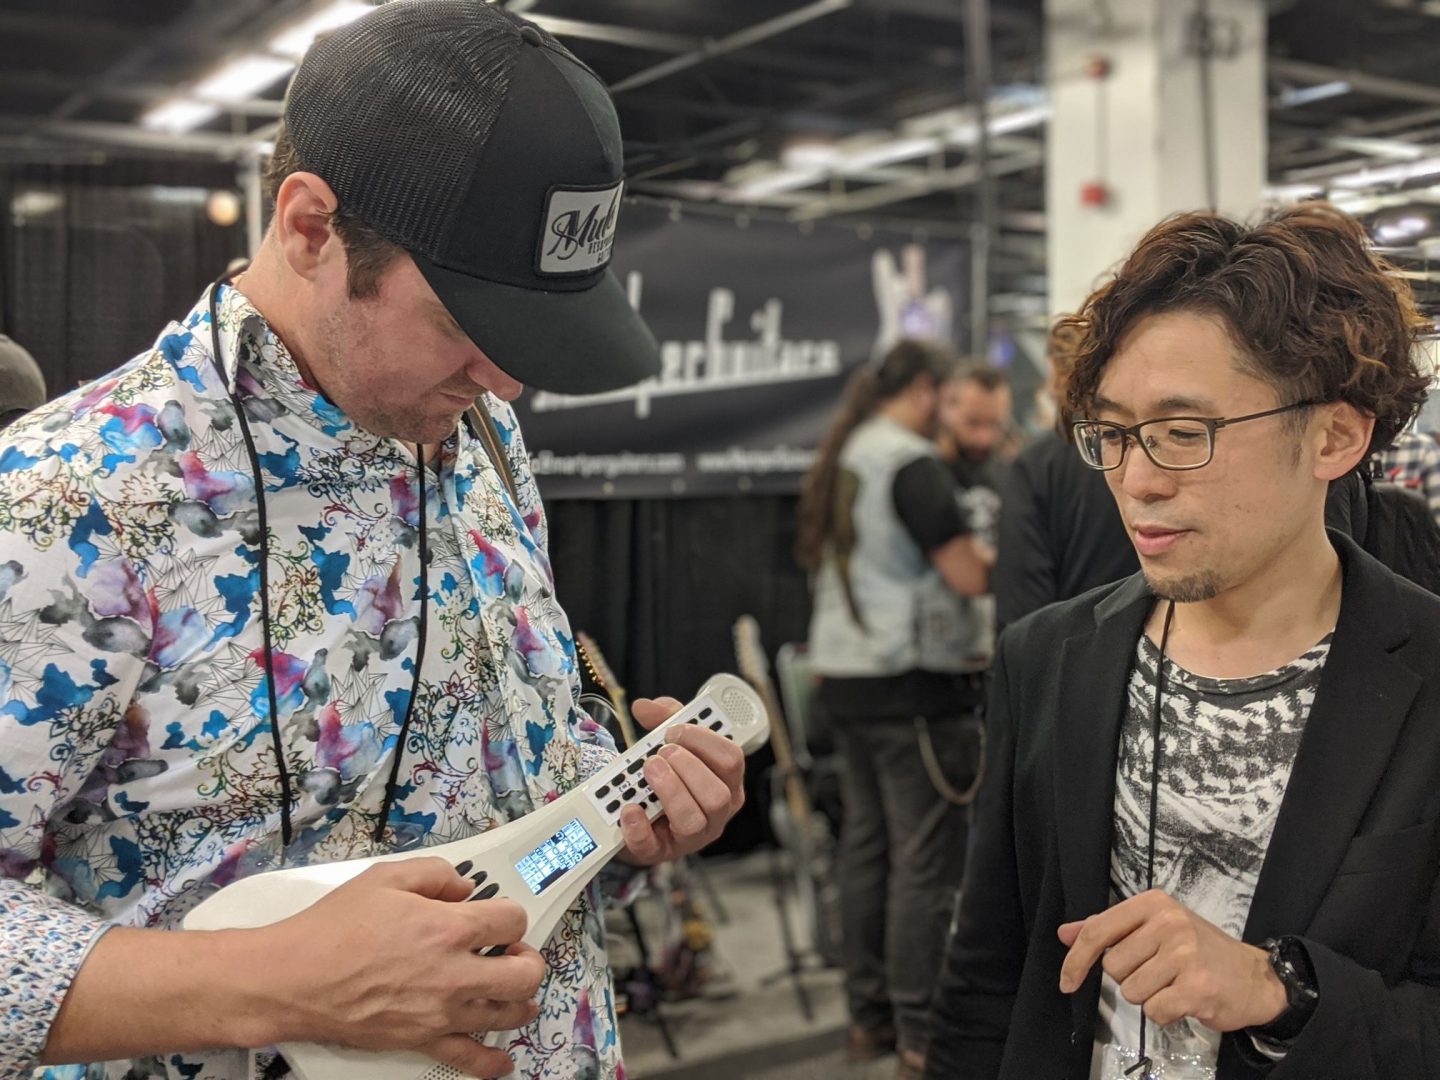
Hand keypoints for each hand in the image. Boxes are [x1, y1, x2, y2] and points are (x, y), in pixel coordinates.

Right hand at [254, 857, 545, 1076]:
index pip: (511, 920)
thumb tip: (462, 887)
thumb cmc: (332, 930)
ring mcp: (440, 1011)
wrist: (294, 979)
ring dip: (519, 1000)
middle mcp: (453, 974)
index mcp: (448, 928)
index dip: (509, 913)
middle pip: (525, 973)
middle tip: (513, 952)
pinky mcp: (421, 1039)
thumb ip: (435, 875)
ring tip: (511, 988)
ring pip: (507, 1014)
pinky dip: (491, 1062)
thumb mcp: (386, 877)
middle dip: (528, 959)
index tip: (498, 915)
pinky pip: (469, 1058)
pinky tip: (502, 1060)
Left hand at [617, 696, 745, 865]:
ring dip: (670, 790)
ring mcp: (692, 837)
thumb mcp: (672, 744)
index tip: (677, 730)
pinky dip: (639, 827)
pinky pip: (653, 846)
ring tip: (648, 769)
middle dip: (688, 768)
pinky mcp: (661, 852)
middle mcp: (716, 813)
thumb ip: (664, 720)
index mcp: (726, 782)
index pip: (732, 761)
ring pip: (694, 821)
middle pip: (718, 795)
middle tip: (662, 752)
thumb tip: (644, 707)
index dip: (705, 741)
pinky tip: (629, 809)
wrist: (638, 817)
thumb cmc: (667, 777)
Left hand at [1057, 890, 1287, 1031]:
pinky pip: (1154, 1011)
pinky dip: (1164, 1013)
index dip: (1076, 960)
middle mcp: (1168, 923)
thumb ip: (1108, 929)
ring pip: (1131, 992)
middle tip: (1160, 972)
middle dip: (1130, 978)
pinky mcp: (1196, 987)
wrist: (1254, 976)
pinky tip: (1184, 1001)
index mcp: (1153, 903)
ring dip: (1149, 997)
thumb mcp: (1153, 928)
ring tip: (1174, 985)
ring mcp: (1184, 954)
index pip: (1097, 931)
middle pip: (1113, 967)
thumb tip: (1064, 933)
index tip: (1067, 982)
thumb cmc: (1198, 950)